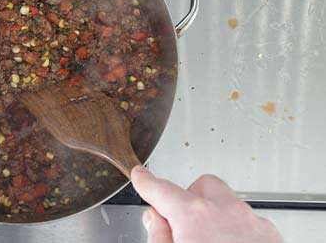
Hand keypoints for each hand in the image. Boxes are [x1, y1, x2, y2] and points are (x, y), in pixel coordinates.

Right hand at [131, 166, 283, 242]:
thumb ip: (157, 237)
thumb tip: (154, 221)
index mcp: (194, 216)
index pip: (161, 189)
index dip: (147, 182)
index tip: (142, 177)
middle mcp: (226, 213)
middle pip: (202, 187)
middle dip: (188, 198)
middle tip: (180, 222)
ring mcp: (253, 224)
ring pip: (228, 205)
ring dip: (214, 217)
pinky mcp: (272, 238)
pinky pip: (249, 224)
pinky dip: (236, 233)